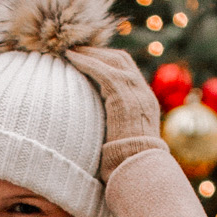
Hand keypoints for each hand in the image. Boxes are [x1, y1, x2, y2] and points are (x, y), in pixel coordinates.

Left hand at [66, 44, 162, 169]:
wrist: (138, 166)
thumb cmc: (128, 161)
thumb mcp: (126, 140)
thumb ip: (117, 127)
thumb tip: (101, 131)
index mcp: (146, 102)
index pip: (129, 72)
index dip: (109, 62)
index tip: (91, 59)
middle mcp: (143, 92)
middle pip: (122, 60)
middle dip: (99, 52)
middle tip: (78, 49)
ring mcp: (136, 91)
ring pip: (112, 60)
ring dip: (90, 54)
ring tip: (71, 50)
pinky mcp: (124, 94)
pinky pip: (102, 70)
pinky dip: (86, 62)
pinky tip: (71, 58)